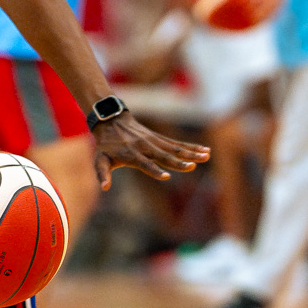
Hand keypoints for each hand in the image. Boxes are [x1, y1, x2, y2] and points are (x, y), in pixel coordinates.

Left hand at [92, 114, 208, 189]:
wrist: (112, 120)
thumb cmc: (106, 145)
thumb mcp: (100, 159)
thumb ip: (102, 173)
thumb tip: (104, 188)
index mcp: (131, 154)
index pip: (144, 164)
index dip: (154, 170)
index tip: (166, 177)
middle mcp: (145, 147)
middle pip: (164, 155)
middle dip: (178, 162)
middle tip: (192, 166)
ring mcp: (154, 141)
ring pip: (175, 148)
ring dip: (191, 152)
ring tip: (206, 156)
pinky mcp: (160, 138)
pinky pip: (177, 144)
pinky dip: (191, 146)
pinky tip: (205, 150)